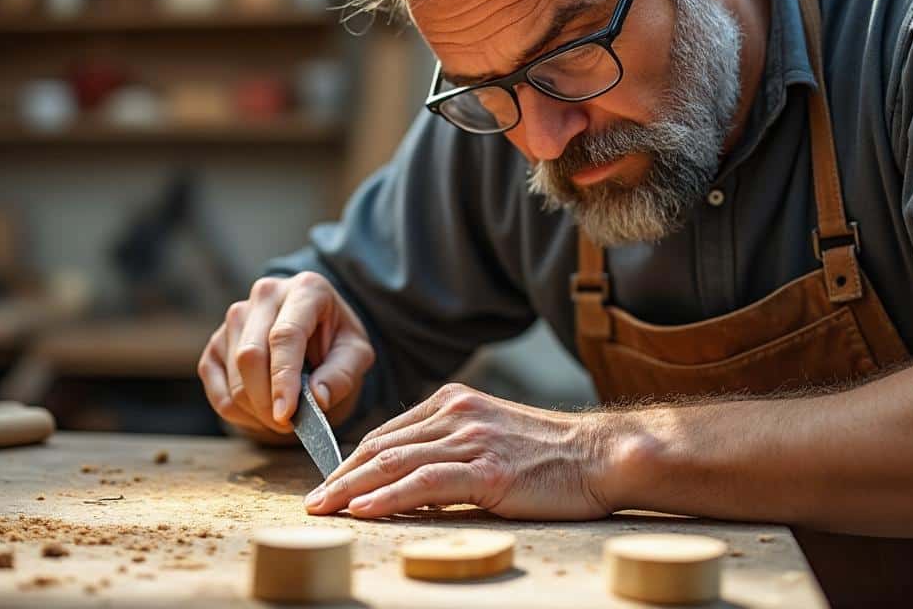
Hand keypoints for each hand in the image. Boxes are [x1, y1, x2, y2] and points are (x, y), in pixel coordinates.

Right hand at [197, 272, 373, 436]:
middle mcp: (266, 294)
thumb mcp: (356, 355)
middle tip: (290, 426)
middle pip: (250, 355)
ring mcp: (236, 316)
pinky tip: (262, 413)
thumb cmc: (337, 342)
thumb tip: (317, 398)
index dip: (283, 378)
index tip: (286, 414)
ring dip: (256, 410)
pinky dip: (239, 412)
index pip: (285, 336)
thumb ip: (341, 375)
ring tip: (284, 417)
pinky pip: (217, 388)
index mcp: (306, 289)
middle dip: (266, 401)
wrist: (316, 329)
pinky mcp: (217, 342)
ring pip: (233, 375)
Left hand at [304, 383, 617, 519]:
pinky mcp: (488, 471)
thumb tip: (406, 478)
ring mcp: (472, 440)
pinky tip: (364, 509)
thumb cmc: (550, 455)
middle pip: (381, 447)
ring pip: (394, 463)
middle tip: (311, 501)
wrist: (600, 455)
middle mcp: (457, 414)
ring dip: (351, 488)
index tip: (328, 483)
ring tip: (323, 508)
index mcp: (454, 403)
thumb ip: (450, 446)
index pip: (387, 433)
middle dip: (341, 476)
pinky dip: (388, 497)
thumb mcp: (492, 436)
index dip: (351, 460)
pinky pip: (425, 483)